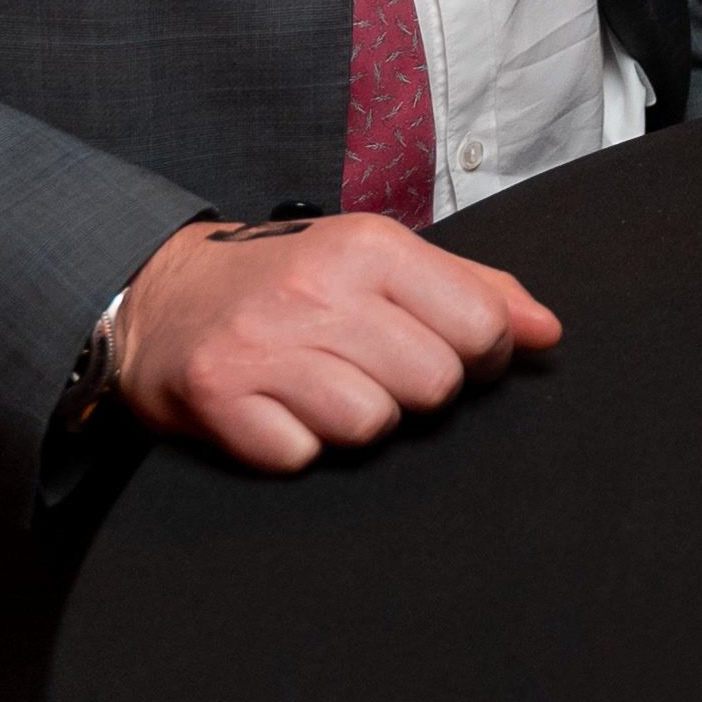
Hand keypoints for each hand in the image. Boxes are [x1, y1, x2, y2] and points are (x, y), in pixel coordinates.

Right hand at [114, 213, 560, 471]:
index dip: (481, 356)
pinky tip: (279, 410)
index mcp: (368, 246)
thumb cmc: (285, 278)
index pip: (479, 325)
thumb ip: (472, 288)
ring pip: (372, 425)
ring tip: (324, 387)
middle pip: (434, 384)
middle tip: (377, 370)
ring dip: (357, 420)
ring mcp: (265, 347)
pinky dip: (296, 444)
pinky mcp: (221, 399)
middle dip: (417, 392)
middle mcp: (318, 291)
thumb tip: (546, 332)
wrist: (155, 295)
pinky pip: (301, 455)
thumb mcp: (378, 258)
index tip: (451, 353)